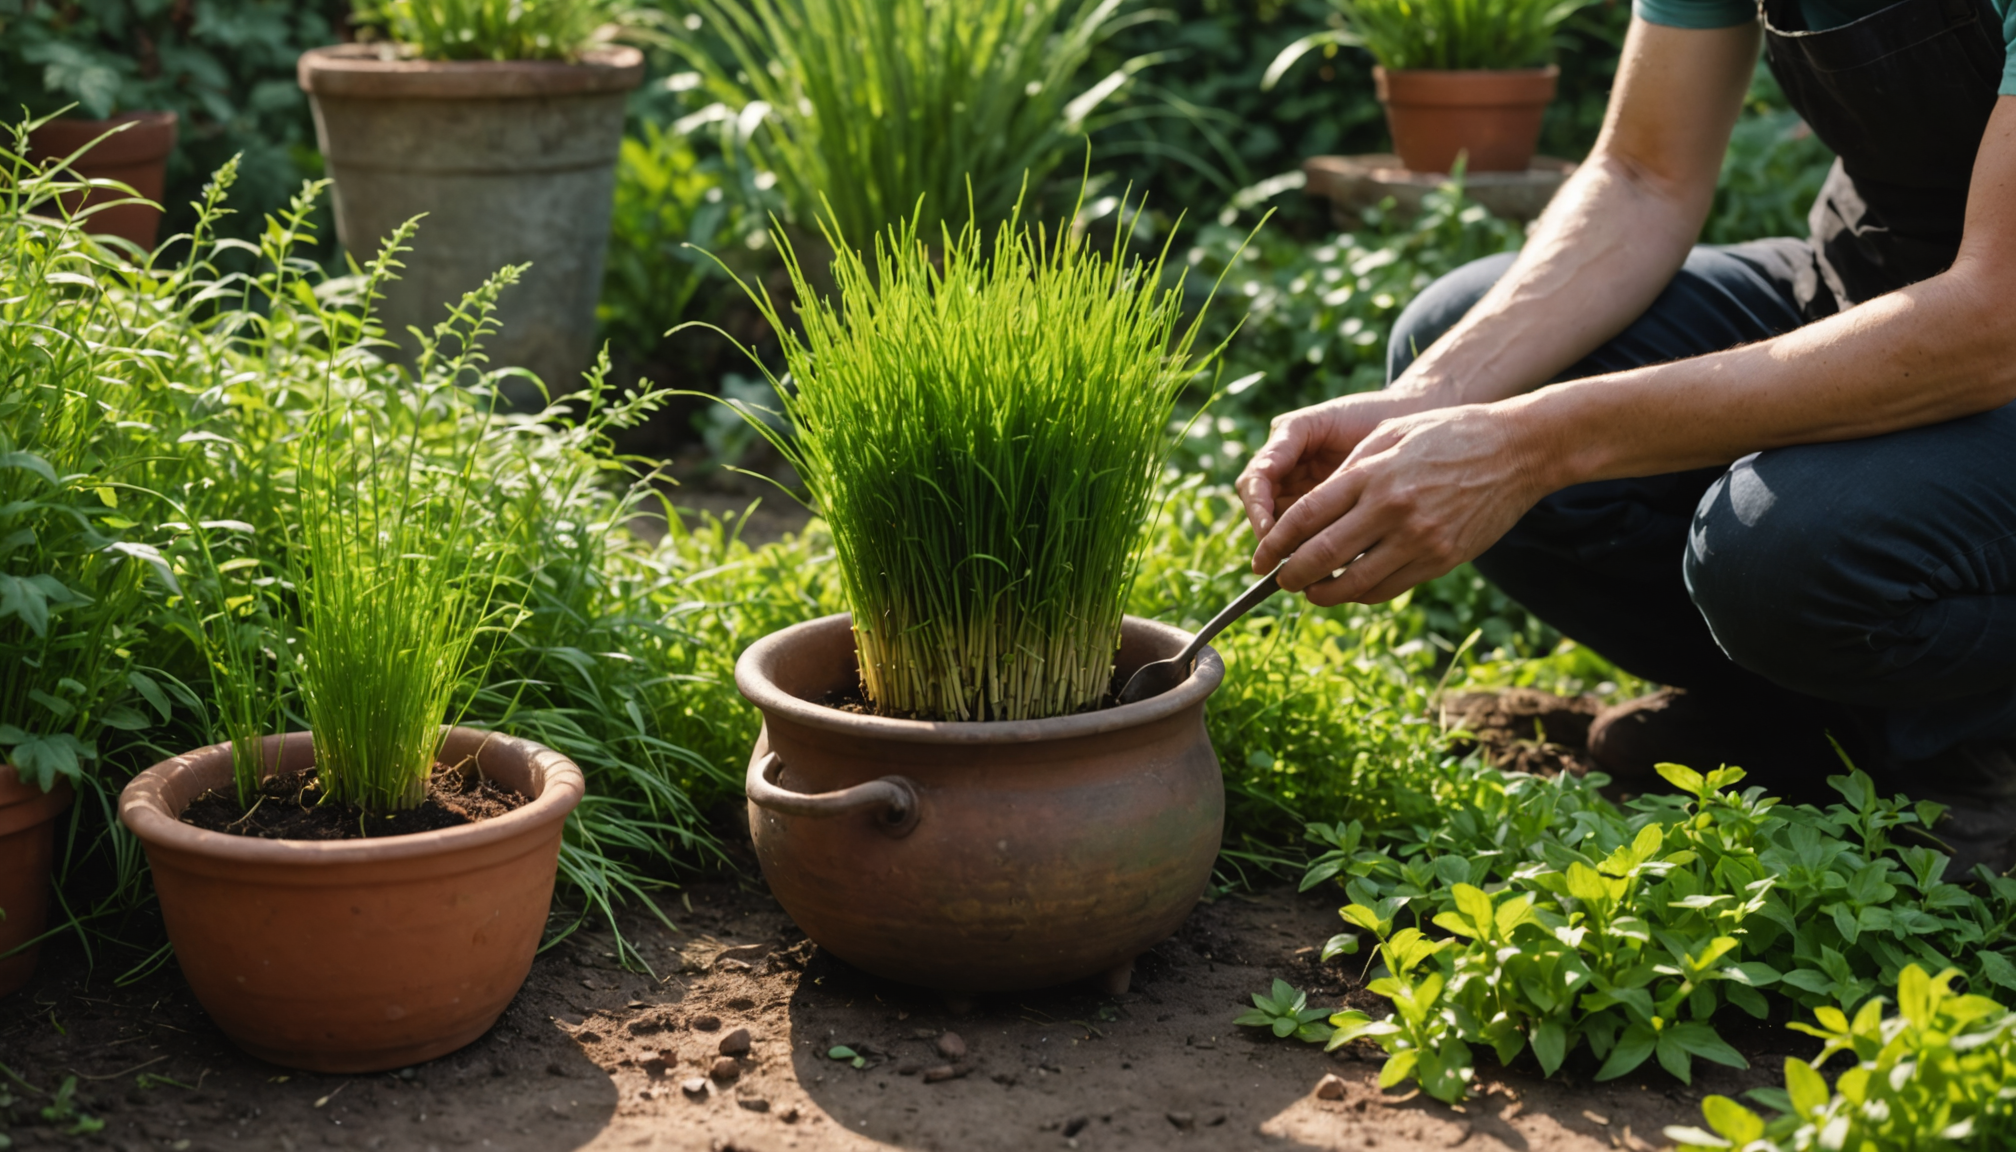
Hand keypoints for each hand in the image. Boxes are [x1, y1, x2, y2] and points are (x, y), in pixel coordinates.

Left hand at [1247, 402, 1557, 605]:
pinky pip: (1387, 588)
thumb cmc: (1449, 434)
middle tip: (1276, 581)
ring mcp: (1418, 539)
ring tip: (1308, 590)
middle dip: (1290, 575)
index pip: (1305, 518)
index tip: (1259, 558)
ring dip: (1322, 593)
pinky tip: (1348, 588)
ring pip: (1352, 583)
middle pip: (1320, 556)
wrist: (1519, 449)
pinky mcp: (1441, 559)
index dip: (1275, 543)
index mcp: (1371, 474)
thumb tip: (1310, 506)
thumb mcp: (1391, 435)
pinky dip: (1360, 594)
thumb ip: (1350, 469)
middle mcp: (1390, 509)